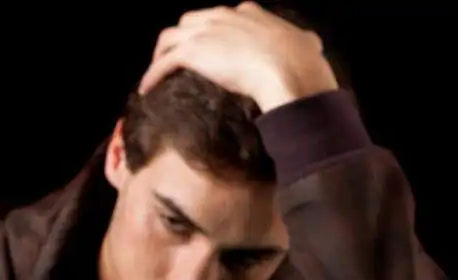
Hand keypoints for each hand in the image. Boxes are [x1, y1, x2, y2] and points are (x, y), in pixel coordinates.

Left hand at [138, 1, 337, 110]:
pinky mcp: (192, 52)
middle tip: (179, 59)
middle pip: (189, 22)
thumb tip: (310, 43)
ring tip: (157, 72)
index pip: (221, 17)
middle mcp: (222, 16)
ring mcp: (205, 32)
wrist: (287, 71)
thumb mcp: (305, 43)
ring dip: (161, 54)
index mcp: (248, 13)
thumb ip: (302, 41)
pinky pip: (164, 62)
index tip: (210, 48)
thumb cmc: (299, 61)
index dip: (211, 32)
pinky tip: (147, 88)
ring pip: (170, 37)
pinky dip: (153, 74)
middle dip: (181, 39)